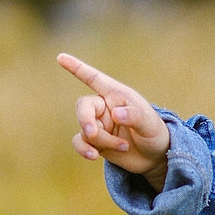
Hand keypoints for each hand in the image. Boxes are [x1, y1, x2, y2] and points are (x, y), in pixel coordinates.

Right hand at [58, 52, 170, 189]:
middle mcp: (104, 107)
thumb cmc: (153, 132)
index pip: (94, 78)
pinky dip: (84, 150)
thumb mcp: (149, 123)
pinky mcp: (94, 142)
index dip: (77, 68)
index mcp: (116, 94)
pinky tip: (94, 156)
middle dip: (85, 120)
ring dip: (102, 141)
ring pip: (85, 130)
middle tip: (92, 134)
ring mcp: (98, 125)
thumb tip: (114, 114)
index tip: (60, 57)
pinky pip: (79, 143)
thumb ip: (134, 116)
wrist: (154, 157)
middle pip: (83, 107)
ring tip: (123, 146)